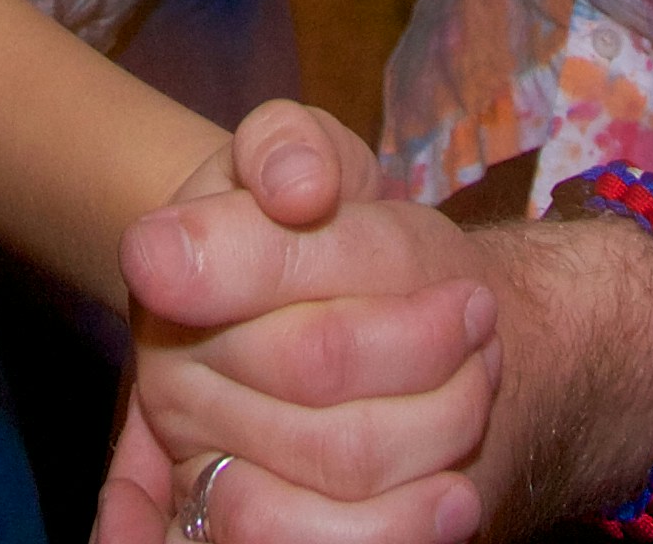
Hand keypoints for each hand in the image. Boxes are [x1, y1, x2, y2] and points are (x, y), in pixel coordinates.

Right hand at [107, 104, 495, 543]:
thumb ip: (286, 146)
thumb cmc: (327, 225)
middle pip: (331, 388)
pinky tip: (454, 495)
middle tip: (482, 326)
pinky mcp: (250, 528)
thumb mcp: (306, 153)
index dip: (402, 328)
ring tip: (474, 391)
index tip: (472, 302)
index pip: (294, 323)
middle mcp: (171, 385)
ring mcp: (206, 469)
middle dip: (437, 356)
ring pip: (344, 473)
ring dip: (441, 430)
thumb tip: (296, 188)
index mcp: (170, 283)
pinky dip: (411, 524)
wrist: (349, 309)